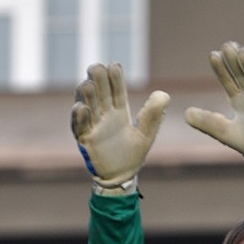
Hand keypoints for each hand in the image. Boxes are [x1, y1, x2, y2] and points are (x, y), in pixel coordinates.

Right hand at [71, 63, 169, 187]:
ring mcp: (93, 125)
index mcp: (118, 110)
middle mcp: (104, 114)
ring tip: (88, 85)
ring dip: (86, 95)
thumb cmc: (132, 155)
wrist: (121, 177)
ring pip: (86, 104)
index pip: (116, 89)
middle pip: (98, 92)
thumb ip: (153, 116)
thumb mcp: (146, 135)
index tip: (115, 66)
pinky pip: (79, 126)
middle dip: (96, 79)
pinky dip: (79, 117)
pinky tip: (82, 108)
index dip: (115, 78)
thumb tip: (165, 94)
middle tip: (97, 68)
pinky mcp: (85, 139)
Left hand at [185, 41, 243, 167]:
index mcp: (239, 98)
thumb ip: (206, 122)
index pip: (228, 79)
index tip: (213, 55)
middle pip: (242, 72)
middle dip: (235, 60)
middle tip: (227, 45)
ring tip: (243, 51)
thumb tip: (186, 114)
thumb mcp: (222, 131)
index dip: (221, 68)